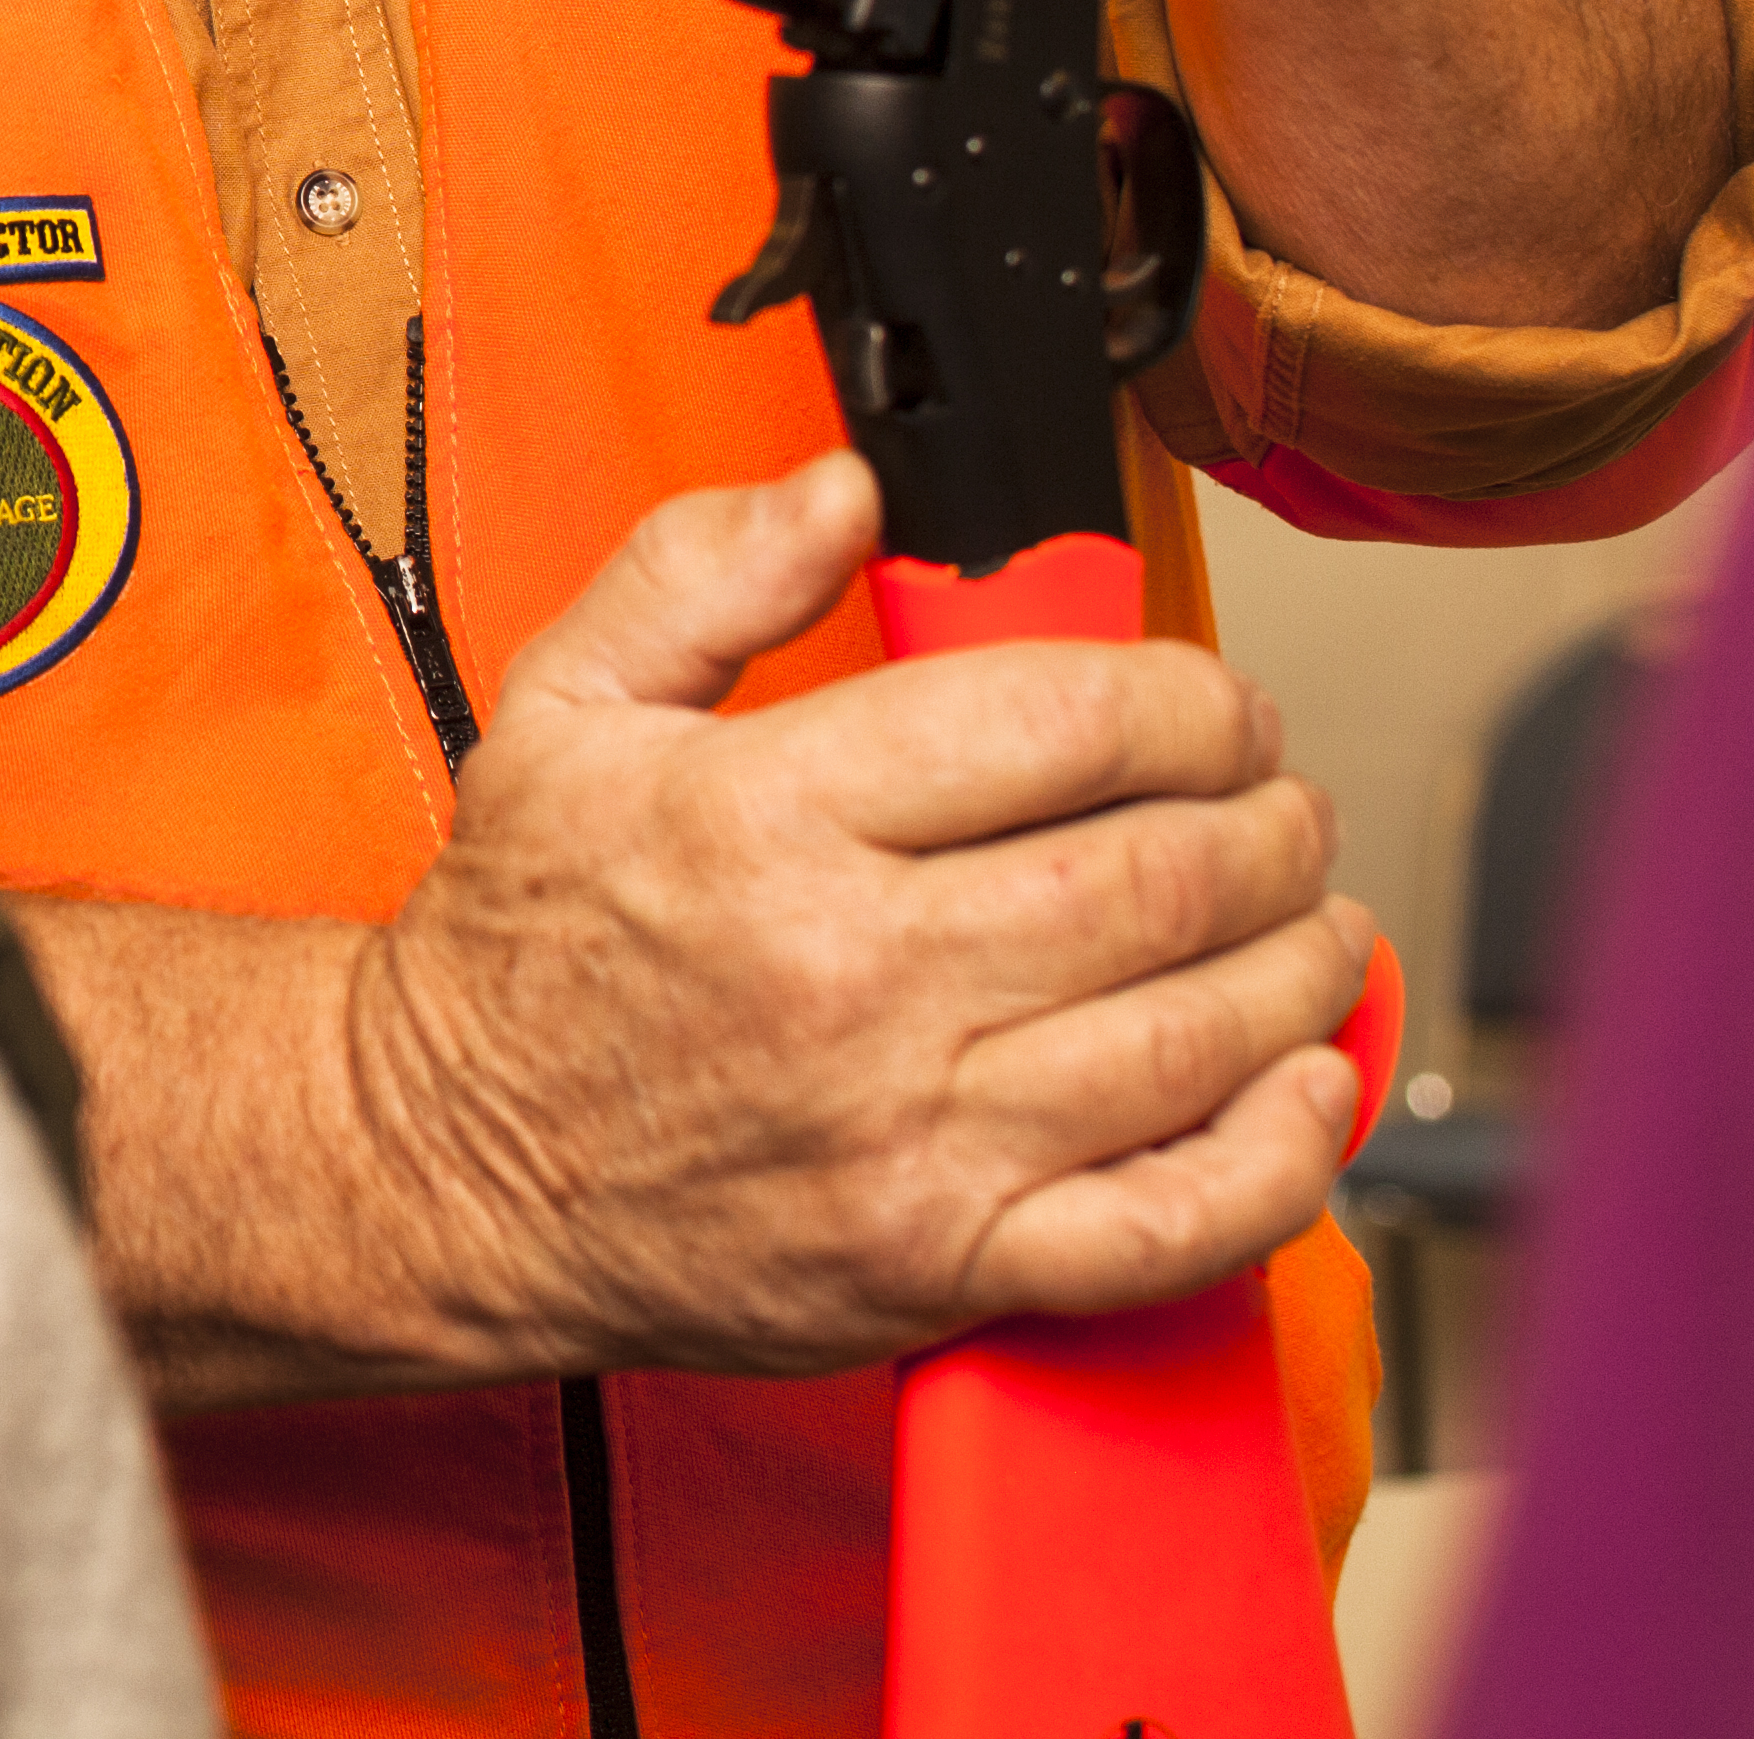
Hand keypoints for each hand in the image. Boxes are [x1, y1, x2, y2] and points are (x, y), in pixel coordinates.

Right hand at [349, 458, 1369, 1375]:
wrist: (442, 1168)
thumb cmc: (518, 952)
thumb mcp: (563, 707)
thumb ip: (701, 572)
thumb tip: (842, 492)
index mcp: (768, 817)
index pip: (1067, 723)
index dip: (1192, 699)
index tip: (1213, 706)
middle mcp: (852, 975)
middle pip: (1161, 875)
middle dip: (1268, 821)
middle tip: (1278, 803)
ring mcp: (908, 1133)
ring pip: (1193, 1035)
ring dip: (1299, 962)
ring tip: (1311, 917)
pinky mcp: (941, 1262)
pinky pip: (1169, 1222)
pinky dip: (1275, 1155)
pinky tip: (1304, 1082)